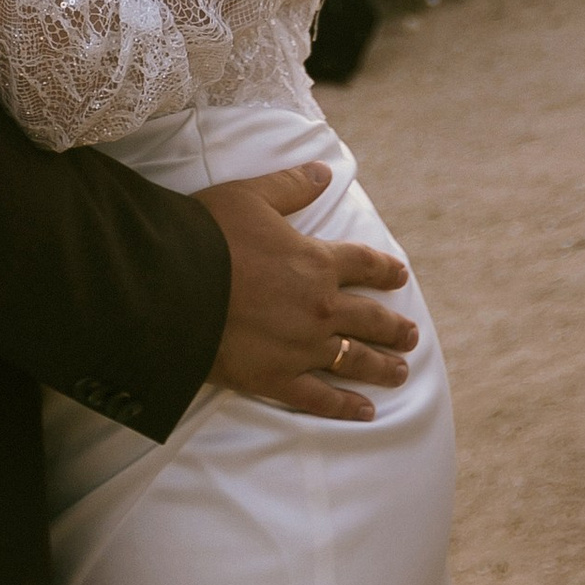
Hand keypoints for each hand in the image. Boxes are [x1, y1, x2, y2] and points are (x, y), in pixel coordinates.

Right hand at [200, 167, 416, 423]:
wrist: (173, 284)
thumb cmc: (210, 234)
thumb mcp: (252, 196)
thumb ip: (292, 185)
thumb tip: (326, 172)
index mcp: (317, 262)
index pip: (363, 264)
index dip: (384, 269)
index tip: (401, 276)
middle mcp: (320, 307)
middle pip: (369, 318)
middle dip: (394, 327)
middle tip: (411, 336)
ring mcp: (303, 347)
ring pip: (354, 359)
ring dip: (382, 366)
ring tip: (401, 373)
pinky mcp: (278, 378)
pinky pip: (321, 398)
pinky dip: (346, 407)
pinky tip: (366, 412)